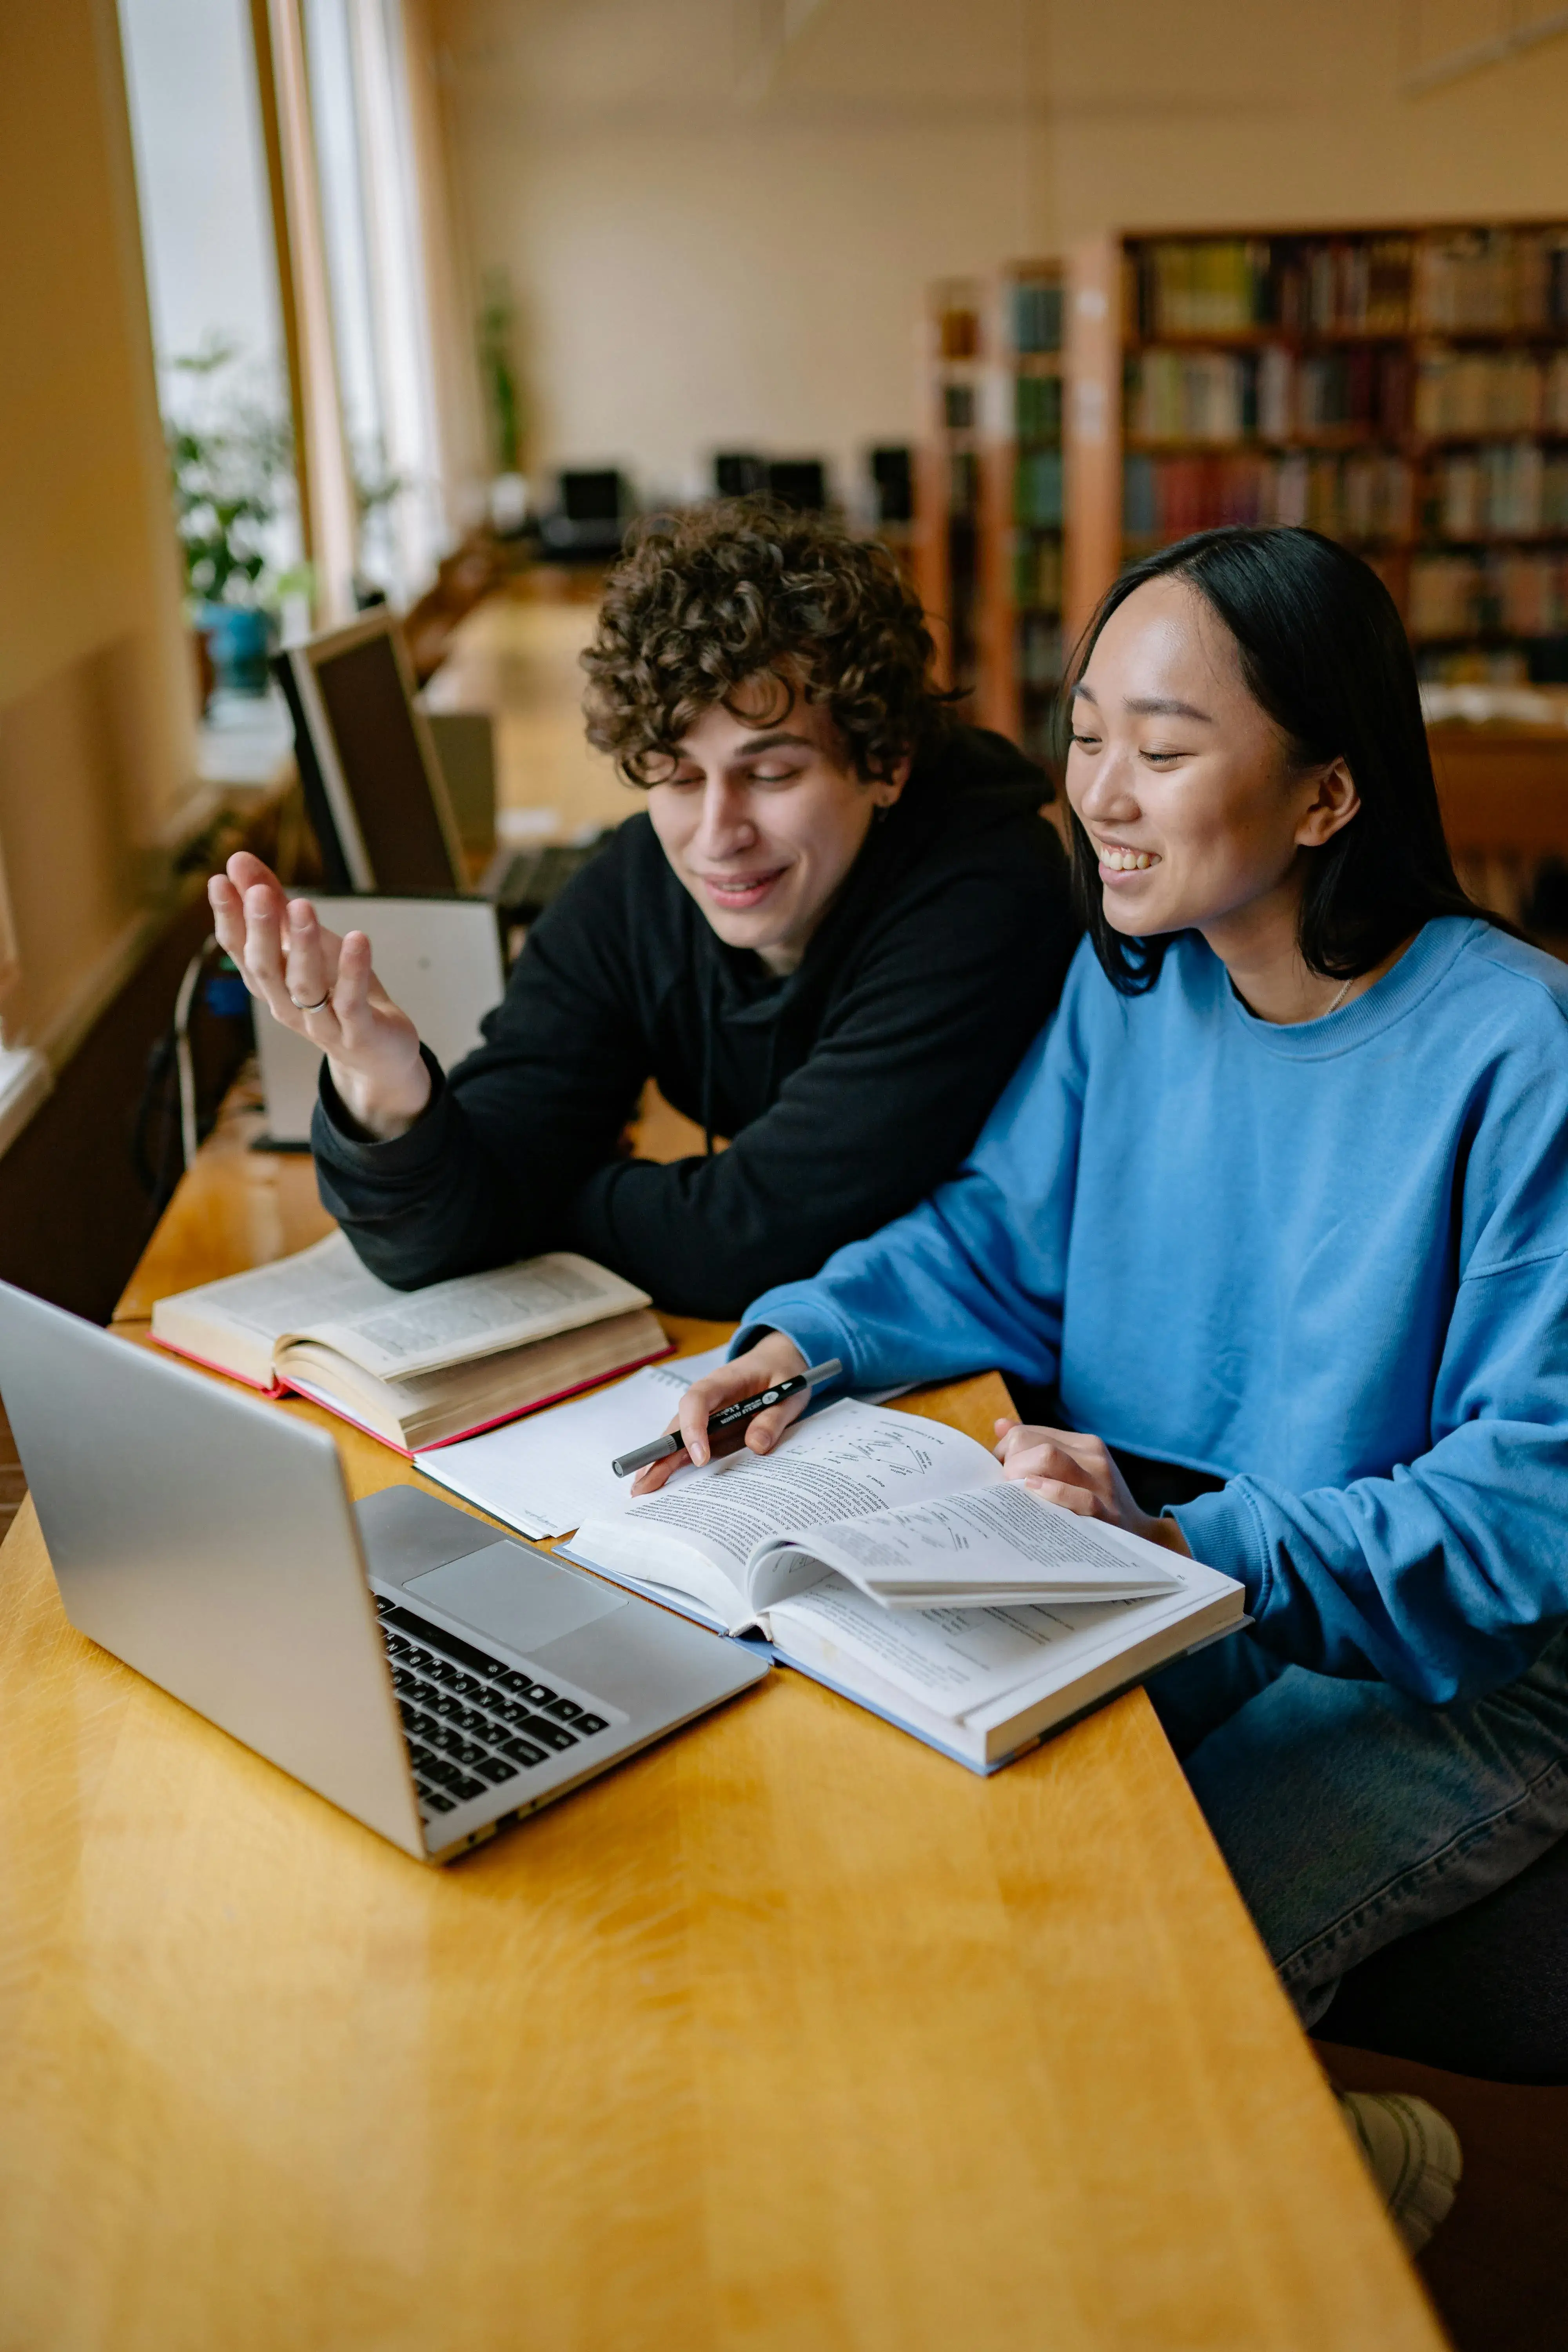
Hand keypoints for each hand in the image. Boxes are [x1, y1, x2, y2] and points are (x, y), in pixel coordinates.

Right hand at [208, 852, 431, 1137]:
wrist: (379, 1054)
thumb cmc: (338, 992)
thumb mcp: (308, 943)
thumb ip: (277, 905)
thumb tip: (238, 860)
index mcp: (270, 982)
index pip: (240, 950)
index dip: (229, 918)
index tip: (219, 880)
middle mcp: (287, 1005)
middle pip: (266, 968)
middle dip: (261, 929)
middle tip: (260, 893)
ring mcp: (321, 1023)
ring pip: (304, 985)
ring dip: (302, 945)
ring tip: (304, 905)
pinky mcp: (357, 1034)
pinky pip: (350, 1003)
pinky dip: (353, 971)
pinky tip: (358, 938)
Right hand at [631, 1333, 809, 1494]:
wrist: (778, 1361)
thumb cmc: (782, 1373)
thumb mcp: (789, 1393)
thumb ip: (773, 1419)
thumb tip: (756, 1446)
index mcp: (723, 1380)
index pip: (697, 1399)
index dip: (694, 1428)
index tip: (700, 1458)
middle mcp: (706, 1397)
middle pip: (678, 1422)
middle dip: (661, 1453)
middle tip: (645, 1482)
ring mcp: (704, 1413)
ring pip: (677, 1436)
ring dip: (660, 1461)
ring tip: (643, 1489)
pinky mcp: (708, 1427)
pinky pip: (687, 1444)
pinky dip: (673, 1462)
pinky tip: (660, 1482)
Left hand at [992, 1419, 1190, 1555]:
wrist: (1141, 1537)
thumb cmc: (1095, 1502)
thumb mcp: (1074, 1469)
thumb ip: (1038, 1448)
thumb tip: (1000, 1425)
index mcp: (1083, 1444)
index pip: (1025, 1433)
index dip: (1004, 1455)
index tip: (1002, 1476)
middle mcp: (1093, 1457)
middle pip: (1029, 1442)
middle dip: (1008, 1465)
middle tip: (1007, 1490)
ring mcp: (1101, 1483)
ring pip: (1048, 1457)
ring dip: (1019, 1475)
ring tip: (1018, 1494)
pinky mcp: (1106, 1512)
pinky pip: (1076, 1496)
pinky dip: (1050, 1493)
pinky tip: (1035, 1496)